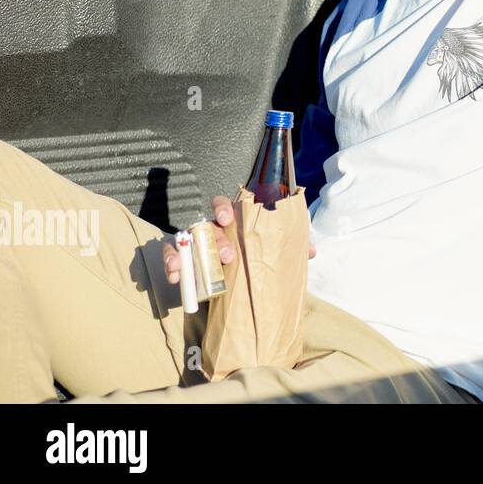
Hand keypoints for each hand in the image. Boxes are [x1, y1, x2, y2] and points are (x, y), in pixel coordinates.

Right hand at [163, 194, 315, 284]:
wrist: (241, 279)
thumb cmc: (257, 255)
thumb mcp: (273, 250)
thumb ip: (290, 247)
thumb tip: (311, 251)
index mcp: (232, 221)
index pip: (223, 204)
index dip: (223, 208)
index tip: (228, 219)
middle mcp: (212, 229)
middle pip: (208, 226)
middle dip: (215, 240)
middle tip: (228, 257)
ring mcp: (196, 244)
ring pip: (185, 241)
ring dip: (182, 254)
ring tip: (183, 271)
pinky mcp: (185, 260)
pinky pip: (173, 258)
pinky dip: (172, 265)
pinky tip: (176, 278)